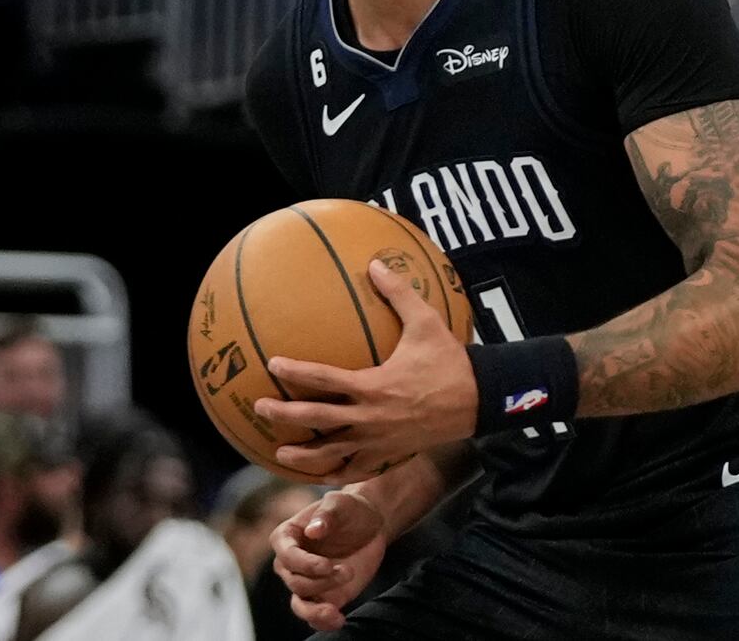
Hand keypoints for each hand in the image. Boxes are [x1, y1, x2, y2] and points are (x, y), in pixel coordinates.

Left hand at [256, 259, 477, 483]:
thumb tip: (375, 264)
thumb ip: (398, 293)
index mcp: (373, 385)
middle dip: (285, 415)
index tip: (273, 363)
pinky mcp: (389, 456)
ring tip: (280, 453)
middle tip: (260, 408)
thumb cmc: (449, 360)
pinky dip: (335, 475)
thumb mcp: (426, 322)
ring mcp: (378, 441)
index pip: (324, 379)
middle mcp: (370, 417)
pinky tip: (320, 475)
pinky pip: (356, 471)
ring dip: (303, 456)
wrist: (478, 401)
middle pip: (317, 420)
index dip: (295, 371)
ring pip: (332, 455)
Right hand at [271, 490, 388, 631]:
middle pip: (295, 582)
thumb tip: (313, 530)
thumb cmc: (350, 508)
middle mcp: (290, 563)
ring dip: (319, 607)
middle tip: (348, 571)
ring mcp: (306, 581)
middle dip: (322, 581)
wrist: (371, 524)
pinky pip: (314, 617)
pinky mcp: (322, 597)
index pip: (286, 556)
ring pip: (300, 605)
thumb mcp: (341, 502)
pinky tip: (339, 620)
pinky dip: (322, 622)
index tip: (328, 565)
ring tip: (337, 610)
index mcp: (287, 536)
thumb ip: (327, 514)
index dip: (305, 564)